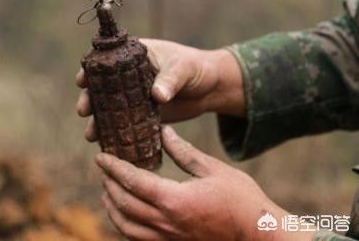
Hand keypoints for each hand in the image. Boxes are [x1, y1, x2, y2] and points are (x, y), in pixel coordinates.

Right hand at [76, 39, 243, 140]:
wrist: (210, 88)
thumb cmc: (196, 69)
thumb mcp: (183, 69)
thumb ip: (170, 80)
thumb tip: (157, 95)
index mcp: (134, 56)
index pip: (107, 61)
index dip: (91, 70)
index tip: (82, 80)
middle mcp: (127, 77)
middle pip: (101, 87)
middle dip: (89, 99)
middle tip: (83, 110)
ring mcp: (132, 97)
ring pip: (108, 108)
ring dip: (97, 121)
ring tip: (90, 135)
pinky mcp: (140, 115)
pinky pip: (123, 124)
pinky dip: (114, 134)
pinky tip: (107, 145)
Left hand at [95, 126, 314, 240]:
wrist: (261, 237)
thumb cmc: (242, 201)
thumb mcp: (214, 170)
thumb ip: (184, 152)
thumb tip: (163, 132)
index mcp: (174, 200)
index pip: (133, 181)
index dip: (113, 168)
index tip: (101, 156)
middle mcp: (166, 223)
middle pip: (124, 204)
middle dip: (108, 184)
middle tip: (103, 169)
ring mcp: (169, 239)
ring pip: (126, 227)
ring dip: (112, 208)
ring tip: (107, 192)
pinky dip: (125, 227)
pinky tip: (125, 217)